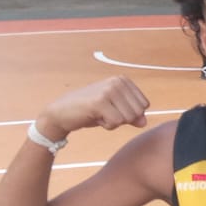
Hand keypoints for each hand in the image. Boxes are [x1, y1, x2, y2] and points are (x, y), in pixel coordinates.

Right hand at [35, 76, 149, 140]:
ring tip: (99, 114)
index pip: (144, 105)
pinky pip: (116, 122)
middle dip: (122, 119)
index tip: (112, 109)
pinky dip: (106, 125)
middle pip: (138, 112)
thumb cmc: (90, 112)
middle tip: (104, 113)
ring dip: (114, 122)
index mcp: (123, 80)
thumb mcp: (115, 112)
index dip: (129, 114)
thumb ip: (132, 115)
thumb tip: (144, 122)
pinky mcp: (100, 101)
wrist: (61, 113)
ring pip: (128, 118)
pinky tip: (94, 117)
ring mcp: (109, 90)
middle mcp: (118, 81)